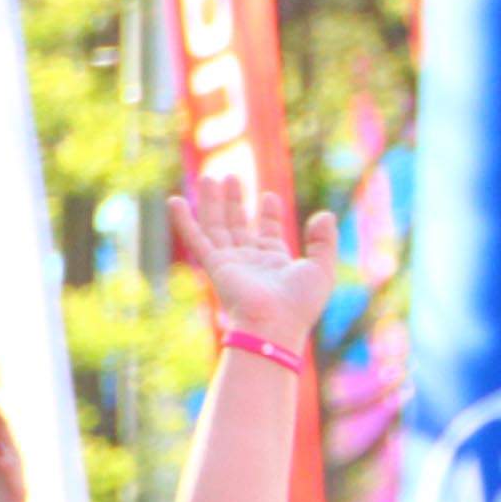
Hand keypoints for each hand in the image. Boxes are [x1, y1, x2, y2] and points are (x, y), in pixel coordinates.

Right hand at [168, 177, 337, 349]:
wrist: (274, 324)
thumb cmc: (300, 302)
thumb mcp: (322, 269)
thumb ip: (324, 241)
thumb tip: (325, 215)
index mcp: (275, 263)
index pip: (269, 233)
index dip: (269, 215)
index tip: (269, 197)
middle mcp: (251, 261)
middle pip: (239, 225)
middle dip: (235, 202)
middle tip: (232, 177)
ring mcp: (231, 262)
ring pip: (216, 226)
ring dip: (212, 202)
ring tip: (210, 177)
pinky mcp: (214, 265)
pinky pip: (195, 238)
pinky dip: (184, 220)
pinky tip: (175, 201)